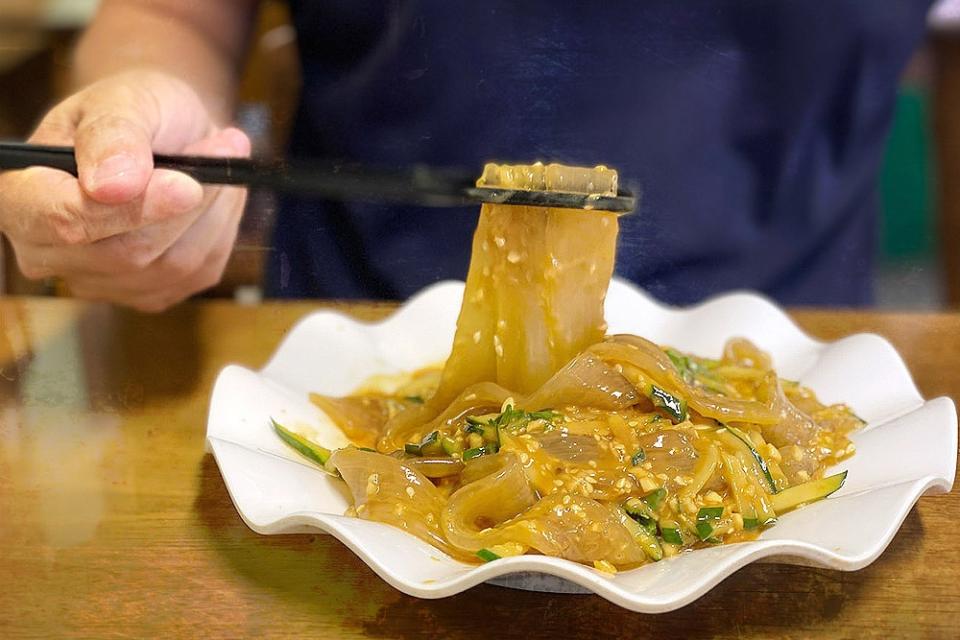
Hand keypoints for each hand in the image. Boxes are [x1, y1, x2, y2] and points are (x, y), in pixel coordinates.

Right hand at [0, 70, 249, 311]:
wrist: (163, 133)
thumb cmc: (133, 111)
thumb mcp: (121, 99)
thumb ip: (112, 135)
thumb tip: (112, 185)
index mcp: (21, 197)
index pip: (66, 221)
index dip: (130, 209)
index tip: (186, 183)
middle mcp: (48, 252)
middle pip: (129, 252)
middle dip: (190, 201)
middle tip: (227, 146)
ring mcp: (98, 281)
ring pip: (173, 265)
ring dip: (214, 210)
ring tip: (221, 157)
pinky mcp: (148, 294)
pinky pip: (199, 272)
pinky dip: (220, 228)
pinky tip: (216, 195)